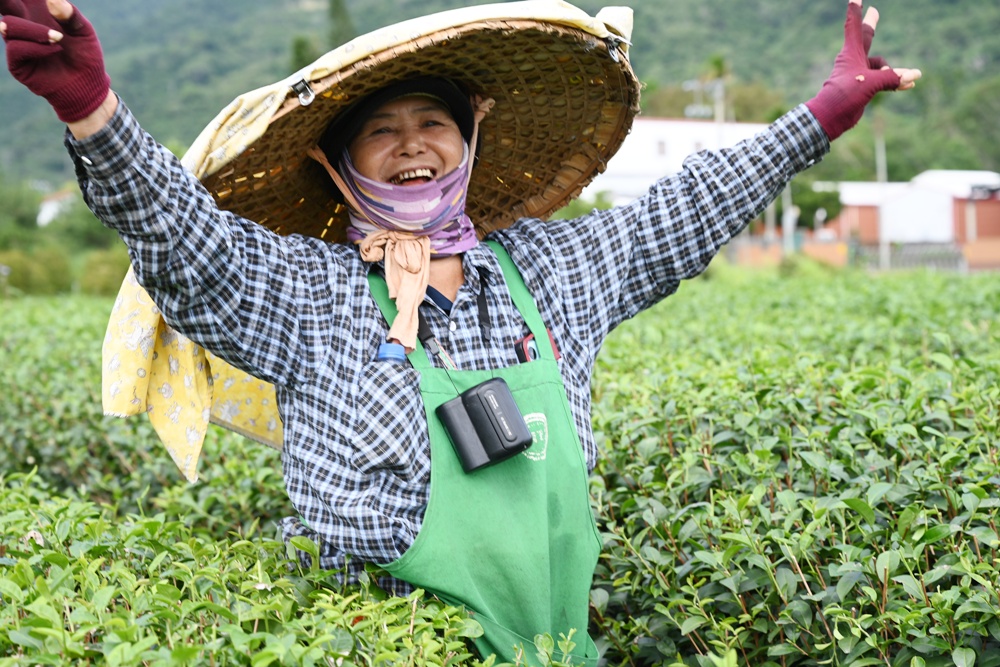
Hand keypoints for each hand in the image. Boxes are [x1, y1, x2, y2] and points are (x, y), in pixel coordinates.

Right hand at [0, 0, 110, 121]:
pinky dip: (35, 47)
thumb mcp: (83, 31)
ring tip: (58, 38)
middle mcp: (23, 24)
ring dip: (34, 30)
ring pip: (8, 24)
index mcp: (36, 11)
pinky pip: (15, 48)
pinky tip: (53, 49)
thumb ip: (70, 15)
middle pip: (4, 4)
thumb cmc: (85, 54)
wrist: (88, 84)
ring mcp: (17, 42)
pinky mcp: (17, 63)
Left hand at [805, 0, 921, 141]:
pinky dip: (894, 82)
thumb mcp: (871, 83)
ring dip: (893, 73)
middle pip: (866, 38)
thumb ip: (892, 78)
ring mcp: (858, 74)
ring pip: (881, 67)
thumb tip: (913, 77)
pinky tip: (909, 85)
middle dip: (870, 25)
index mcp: (851, 53)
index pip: (854, 27)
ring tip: (909, 80)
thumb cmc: (846, 95)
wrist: (831, 117)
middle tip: (873, 12)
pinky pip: (882, 81)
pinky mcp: (862, 89)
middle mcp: (854, 61)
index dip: (855, 11)